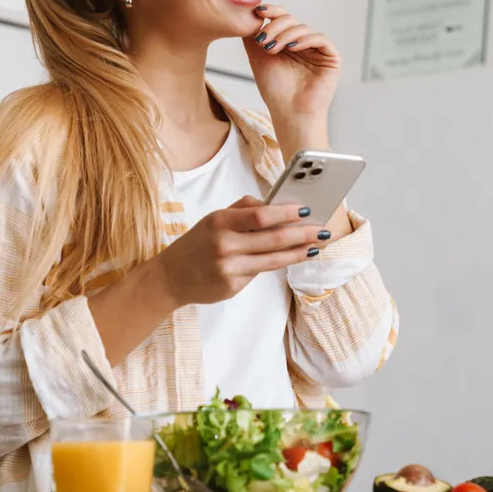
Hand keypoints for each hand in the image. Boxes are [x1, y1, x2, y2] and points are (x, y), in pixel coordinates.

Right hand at [156, 196, 328, 306]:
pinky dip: (277, 264)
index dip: (287, 213)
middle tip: (323, 231)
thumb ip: (242, 209)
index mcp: (219, 222)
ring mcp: (229, 269)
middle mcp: (224, 245)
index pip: (261, 215)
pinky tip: (291, 258)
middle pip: (274, 239)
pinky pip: (260, 272)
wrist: (169, 278)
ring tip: (316, 247)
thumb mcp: (214, 219)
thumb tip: (275, 204)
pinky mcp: (232, 287)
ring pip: (274, 260)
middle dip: (304, 234)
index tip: (307, 209)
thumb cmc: (197, 243)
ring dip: (300, 253)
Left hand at [242, 4, 340, 121]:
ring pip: (304, 28)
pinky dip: (306, 39)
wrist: (290, 113)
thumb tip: (247, 17)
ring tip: (273, 48)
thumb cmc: (275, 91)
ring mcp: (318, 51)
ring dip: (286, 35)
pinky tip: (293, 47)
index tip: (258, 12)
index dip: (272, 11)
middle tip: (263, 40)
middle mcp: (304, 44)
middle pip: (292, 20)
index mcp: (288, 43)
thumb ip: (252, 38)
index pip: (282, 19)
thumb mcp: (258, 59)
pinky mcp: (332, 58)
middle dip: (275, 26)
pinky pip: (321, 39)